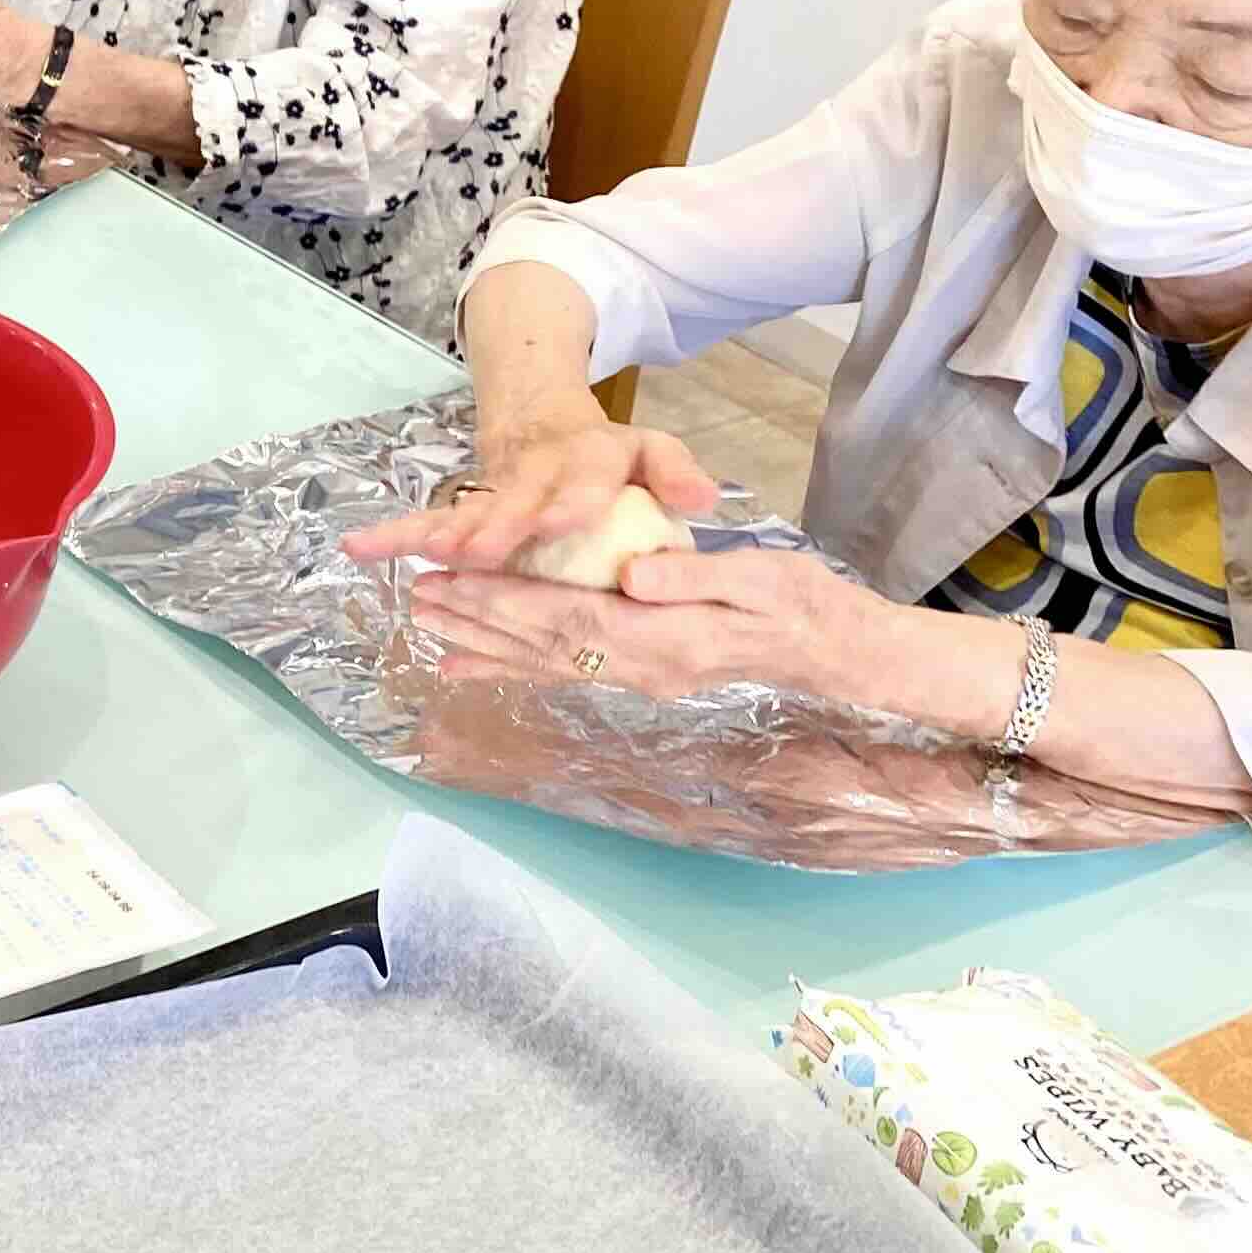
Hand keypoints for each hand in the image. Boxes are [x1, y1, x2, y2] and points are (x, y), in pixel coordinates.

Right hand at [338, 394, 717, 572]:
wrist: (534, 413)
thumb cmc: (604, 452)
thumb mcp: (649, 449)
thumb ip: (675, 472)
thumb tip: (708, 502)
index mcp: (586, 460)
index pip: (583, 479)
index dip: (572, 497)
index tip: (564, 517)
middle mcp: (533, 476)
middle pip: (513, 502)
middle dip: (495, 526)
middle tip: (476, 551)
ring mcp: (493, 493)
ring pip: (461, 513)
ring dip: (436, 534)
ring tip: (411, 551)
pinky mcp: (464, 509)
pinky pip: (427, 525)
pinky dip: (394, 537)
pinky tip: (356, 548)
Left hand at [408, 543, 886, 708]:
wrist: (832, 651)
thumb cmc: (802, 601)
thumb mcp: (762, 574)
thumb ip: (694, 575)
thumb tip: (632, 574)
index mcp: (665, 636)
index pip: (568, 616)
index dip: (505, 600)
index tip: (453, 580)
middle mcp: (642, 667)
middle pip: (544, 643)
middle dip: (478, 620)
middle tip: (419, 597)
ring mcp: (639, 678)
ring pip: (545, 661)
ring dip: (484, 645)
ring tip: (429, 625)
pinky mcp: (640, 676)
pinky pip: (564, 674)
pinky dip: (511, 669)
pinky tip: (467, 667)